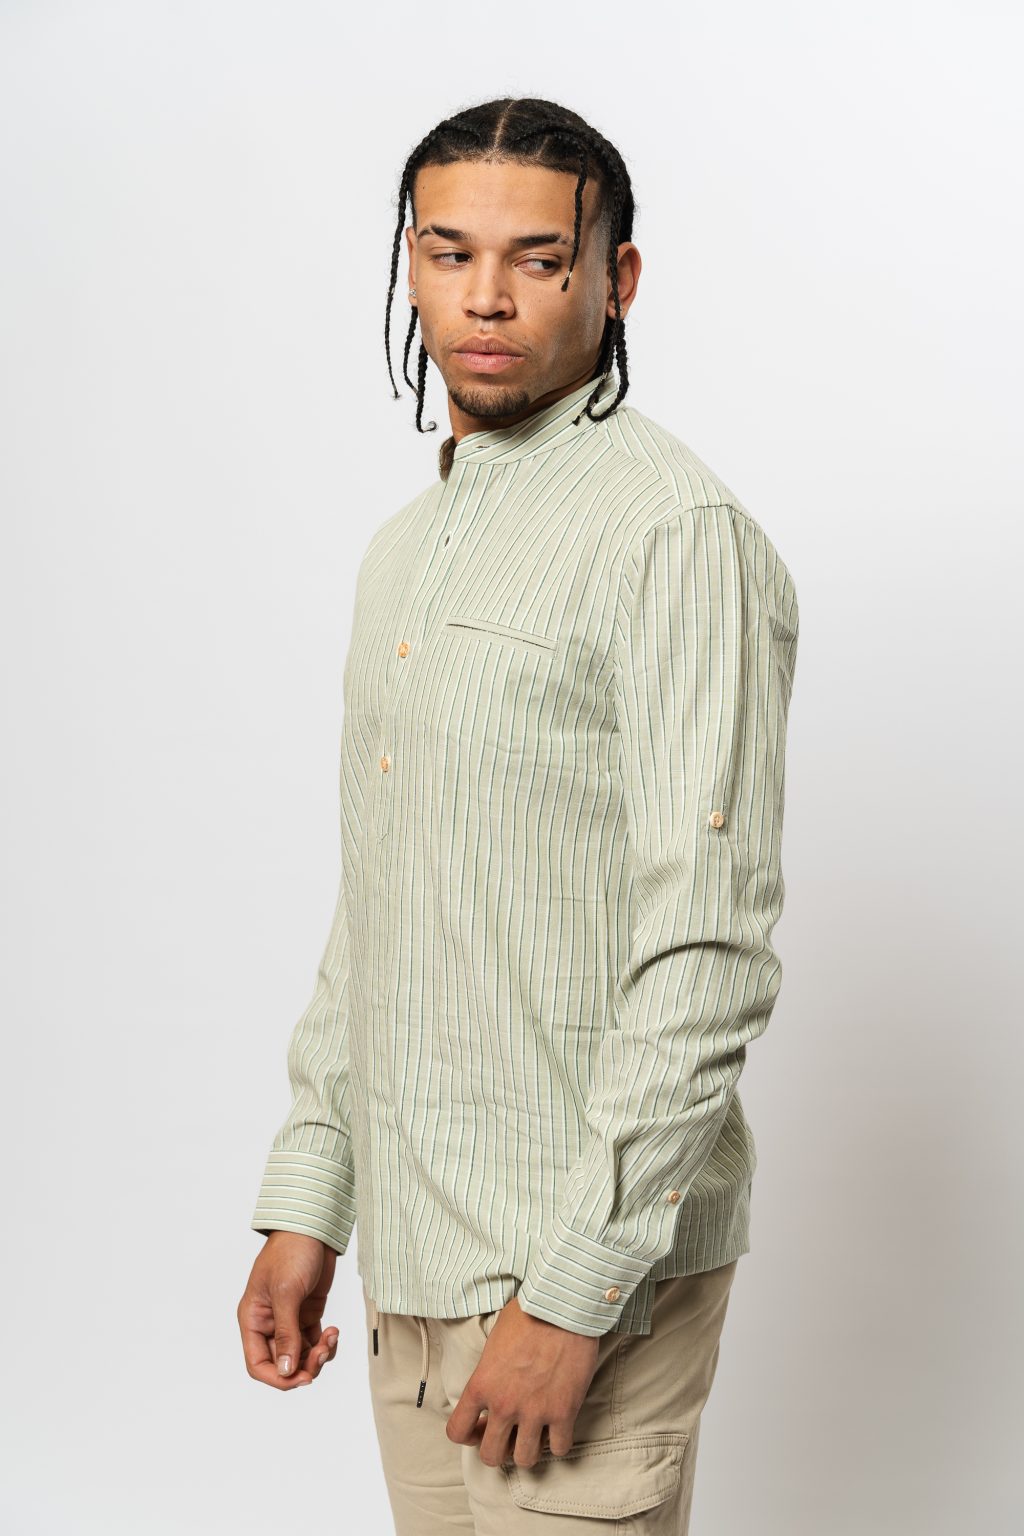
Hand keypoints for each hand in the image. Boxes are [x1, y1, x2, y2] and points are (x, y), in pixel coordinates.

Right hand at [238, 1232, 340, 1389]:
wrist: (313, 1228)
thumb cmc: (291, 1252)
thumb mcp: (287, 1292)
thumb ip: (286, 1333)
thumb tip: (286, 1371)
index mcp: (253, 1319)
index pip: (257, 1364)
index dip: (278, 1378)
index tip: (301, 1378)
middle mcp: (269, 1324)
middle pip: (282, 1364)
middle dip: (303, 1366)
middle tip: (322, 1352)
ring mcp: (289, 1320)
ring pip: (301, 1357)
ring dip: (318, 1356)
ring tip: (331, 1338)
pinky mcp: (308, 1314)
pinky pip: (315, 1343)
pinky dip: (326, 1344)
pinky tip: (334, 1331)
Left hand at [446, 1295, 599, 1466]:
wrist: (562, 1306)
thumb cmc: (527, 1313)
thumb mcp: (493, 1341)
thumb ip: (488, 1372)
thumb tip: (492, 1386)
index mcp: (482, 1384)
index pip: (457, 1431)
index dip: (467, 1435)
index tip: (478, 1427)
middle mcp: (504, 1405)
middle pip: (490, 1456)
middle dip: (497, 1448)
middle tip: (507, 1432)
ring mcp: (535, 1412)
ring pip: (524, 1460)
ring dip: (527, 1449)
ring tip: (533, 1432)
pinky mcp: (564, 1412)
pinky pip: (559, 1449)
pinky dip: (558, 1441)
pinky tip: (557, 1426)